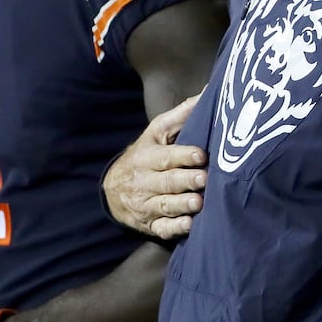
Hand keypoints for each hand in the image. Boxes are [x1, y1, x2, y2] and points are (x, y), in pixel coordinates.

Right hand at [103, 95, 206, 239]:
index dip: (183, 155)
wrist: (114, 189)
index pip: (166, 156)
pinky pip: (161, 228)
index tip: (201, 155)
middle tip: (204, 179)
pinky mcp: (150, 225)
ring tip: (198, 203)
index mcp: (148, 156)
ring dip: (181, 204)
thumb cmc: (146, 155)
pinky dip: (174, 228)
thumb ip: (181, 115)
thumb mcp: (157, 133)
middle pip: (166, 181)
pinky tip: (188, 225)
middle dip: (185, 180)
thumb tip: (208, 92)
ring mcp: (146, 204)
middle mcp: (145, 181)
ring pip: (164, 205)